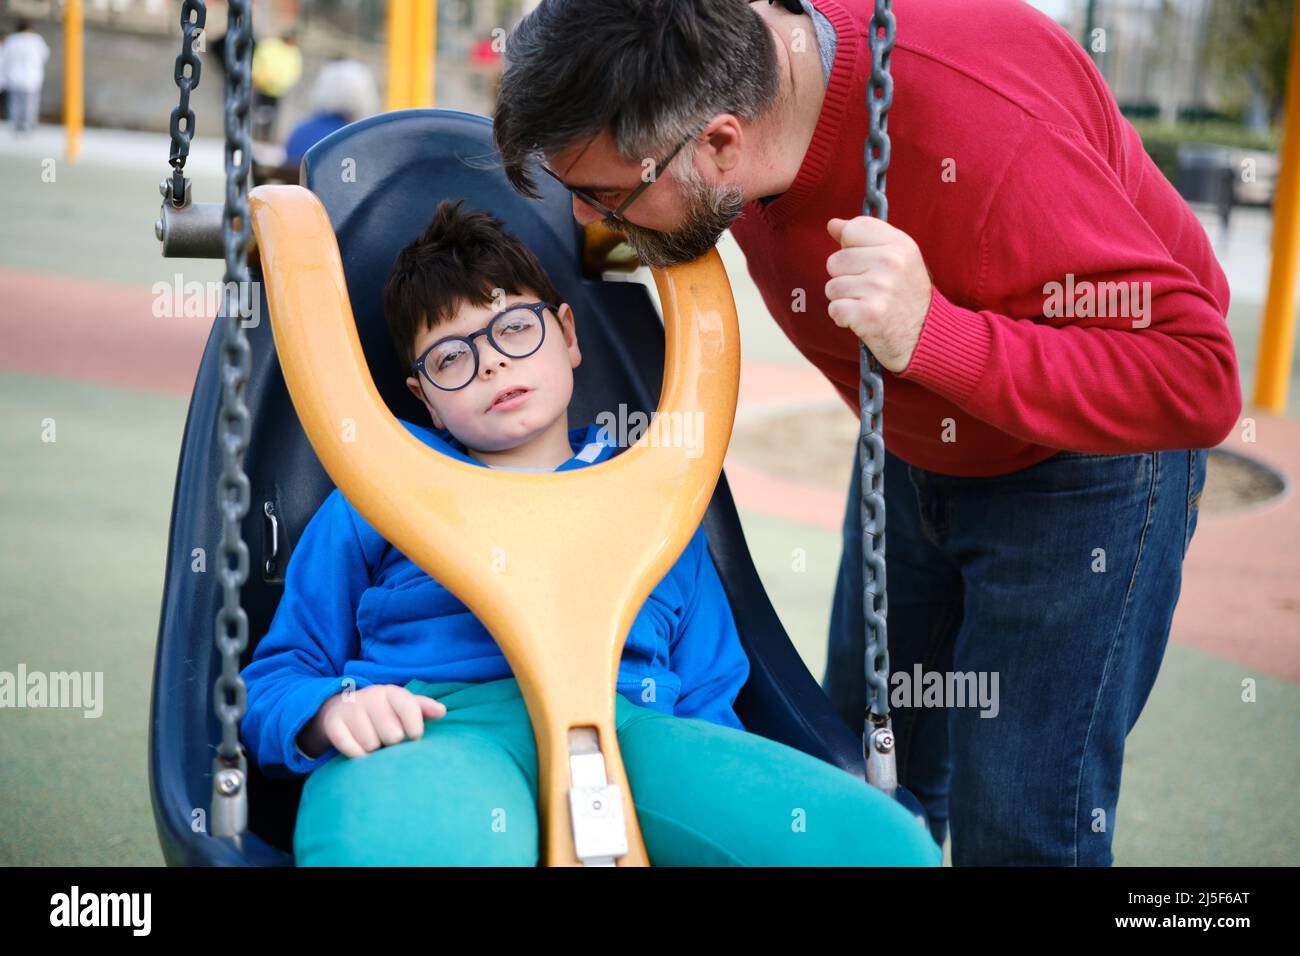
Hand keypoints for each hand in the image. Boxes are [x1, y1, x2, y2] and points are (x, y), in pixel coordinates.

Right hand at [298, 684, 445, 758]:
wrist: (343, 707)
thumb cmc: (384, 711)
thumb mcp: (403, 705)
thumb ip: (423, 708)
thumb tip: (442, 711)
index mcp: (391, 692)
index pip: (409, 709)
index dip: (415, 730)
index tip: (413, 738)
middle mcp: (370, 696)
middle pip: (392, 735)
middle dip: (392, 743)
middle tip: (387, 739)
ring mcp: (350, 709)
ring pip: (371, 745)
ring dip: (374, 750)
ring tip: (373, 741)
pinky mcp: (333, 724)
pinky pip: (351, 749)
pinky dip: (357, 754)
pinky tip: (359, 747)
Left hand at [824, 216, 932, 372]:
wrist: (925, 338)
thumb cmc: (907, 297)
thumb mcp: (898, 259)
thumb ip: (865, 237)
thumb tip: (833, 224)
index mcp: (900, 245)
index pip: (853, 229)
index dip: (851, 247)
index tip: (867, 262)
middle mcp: (891, 263)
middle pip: (835, 260)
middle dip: (845, 278)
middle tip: (871, 291)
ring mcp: (880, 289)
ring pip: (832, 287)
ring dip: (844, 300)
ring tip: (868, 305)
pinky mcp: (868, 315)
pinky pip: (834, 309)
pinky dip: (844, 318)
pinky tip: (863, 320)